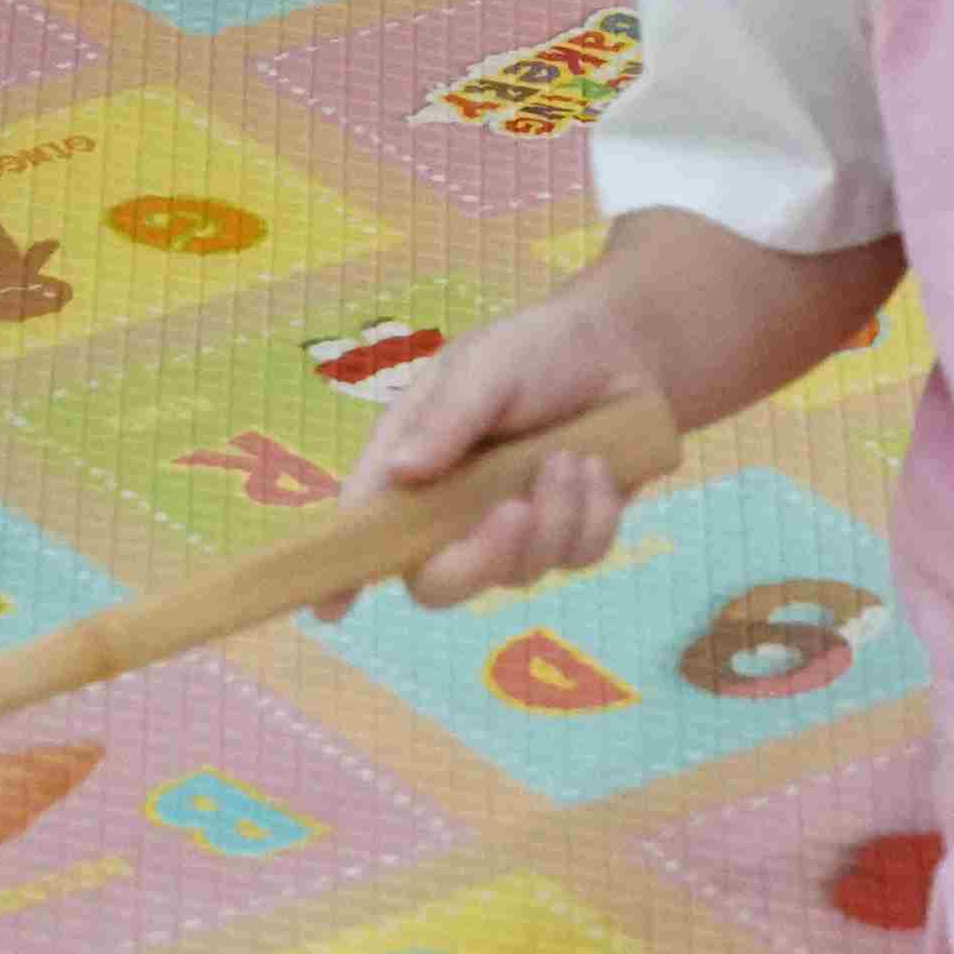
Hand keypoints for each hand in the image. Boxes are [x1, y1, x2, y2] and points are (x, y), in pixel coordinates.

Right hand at [336, 301, 647, 618]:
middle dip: (482, 559)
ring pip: (522, 571)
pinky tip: (598, 464)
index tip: (331, 609)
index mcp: (410, 471)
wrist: (622, 345)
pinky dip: (595, 511)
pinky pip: (580, 555)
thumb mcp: (485, 367)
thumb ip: (448, 418)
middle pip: (442, 584)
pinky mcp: (570, 535)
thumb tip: (399, 471)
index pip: (367, 532)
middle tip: (515, 511)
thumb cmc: (534, 351)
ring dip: (555, 513)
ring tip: (569, 454)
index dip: (345, 574)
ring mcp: (512, 532)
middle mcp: (452, 513)